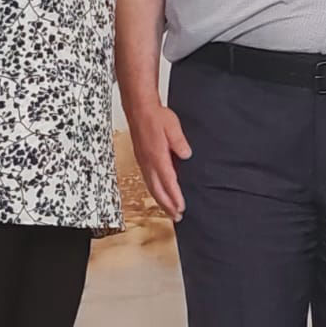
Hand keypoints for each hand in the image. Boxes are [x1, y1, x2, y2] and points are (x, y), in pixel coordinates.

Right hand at [124, 101, 192, 220]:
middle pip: (157, 190)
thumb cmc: (155, 116)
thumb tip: (186, 155)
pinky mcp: (142, 160)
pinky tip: (159, 193)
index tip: (181, 208)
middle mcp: (148, 162)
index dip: (175, 197)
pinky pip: (148, 180)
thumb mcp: (173, 126)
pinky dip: (154, 191)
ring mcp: (143, 162)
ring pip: (151, 187)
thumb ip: (179, 142)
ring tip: (169, 211)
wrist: (139, 109)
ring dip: (160, 201)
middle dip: (167, 205)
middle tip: (177, 217)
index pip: (168, 181)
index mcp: (157, 156)